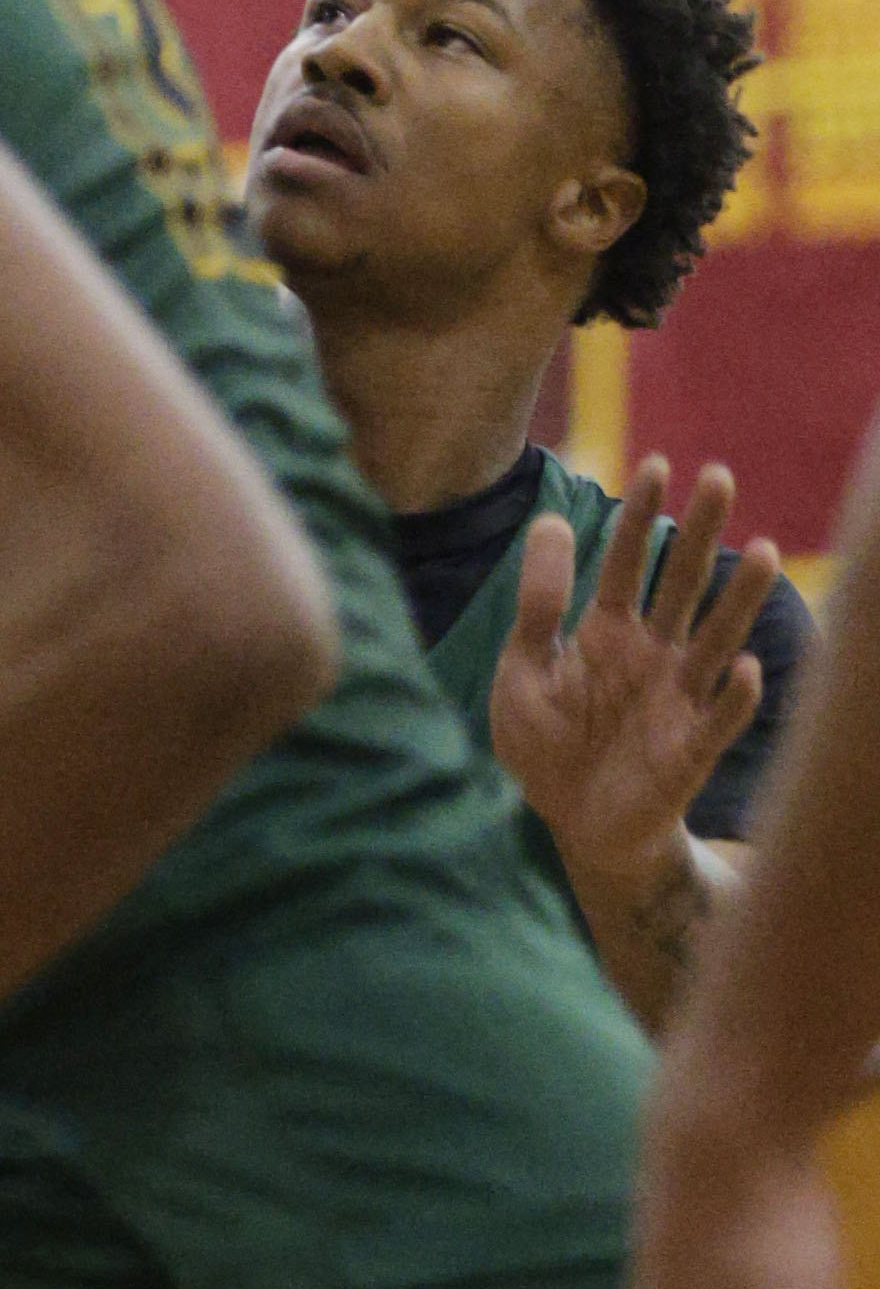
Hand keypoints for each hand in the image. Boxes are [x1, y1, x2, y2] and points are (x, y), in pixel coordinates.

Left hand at [493, 463, 773, 917]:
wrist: (568, 826)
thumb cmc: (547, 745)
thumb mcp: (525, 666)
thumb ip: (540, 600)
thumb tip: (551, 518)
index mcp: (608, 631)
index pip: (629, 561)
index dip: (640, 514)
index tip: (655, 462)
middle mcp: (652, 656)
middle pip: (682, 584)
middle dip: (700, 532)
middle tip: (720, 476)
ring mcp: (676, 700)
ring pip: (714, 638)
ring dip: (738, 599)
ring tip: (764, 549)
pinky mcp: (688, 751)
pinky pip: (716, 720)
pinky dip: (733, 697)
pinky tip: (744, 668)